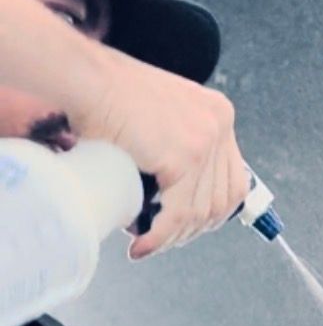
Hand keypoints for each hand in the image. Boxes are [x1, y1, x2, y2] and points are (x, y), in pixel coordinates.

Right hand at [68, 44, 250, 258]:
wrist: (87, 80)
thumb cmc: (109, 93)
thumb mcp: (163, 113)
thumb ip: (180, 139)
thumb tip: (182, 187)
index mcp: (218, 113)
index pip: (233, 181)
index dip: (211, 213)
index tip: (187, 226)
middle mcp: (219, 125)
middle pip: (221, 201)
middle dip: (192, 229)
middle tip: (165, 237)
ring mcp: (205, 141)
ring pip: (200, 213)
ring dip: (174, 236)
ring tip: (149, 240)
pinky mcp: (184, 159)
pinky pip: (178, 215)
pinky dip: (160, 237)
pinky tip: (143, 246)